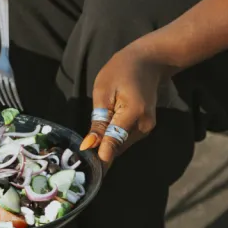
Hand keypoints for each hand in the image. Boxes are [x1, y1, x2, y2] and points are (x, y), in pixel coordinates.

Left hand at [80, 44, 171, 167]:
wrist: (148, 62)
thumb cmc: (121, 70)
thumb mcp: (103, 92)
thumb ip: (98, 122)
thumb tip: (89, 146)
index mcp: (134, 113)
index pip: (114, 142)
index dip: (98, 156)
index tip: (84, 165)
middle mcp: (144, 126)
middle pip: (117, 147)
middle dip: (100, 150)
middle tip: (80, 150)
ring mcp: (147, 128)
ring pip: (120, 145)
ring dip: (106, 144)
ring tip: (92, 136)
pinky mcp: (146, 129)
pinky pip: (125, 139)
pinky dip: (114, 138)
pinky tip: (105, 129)